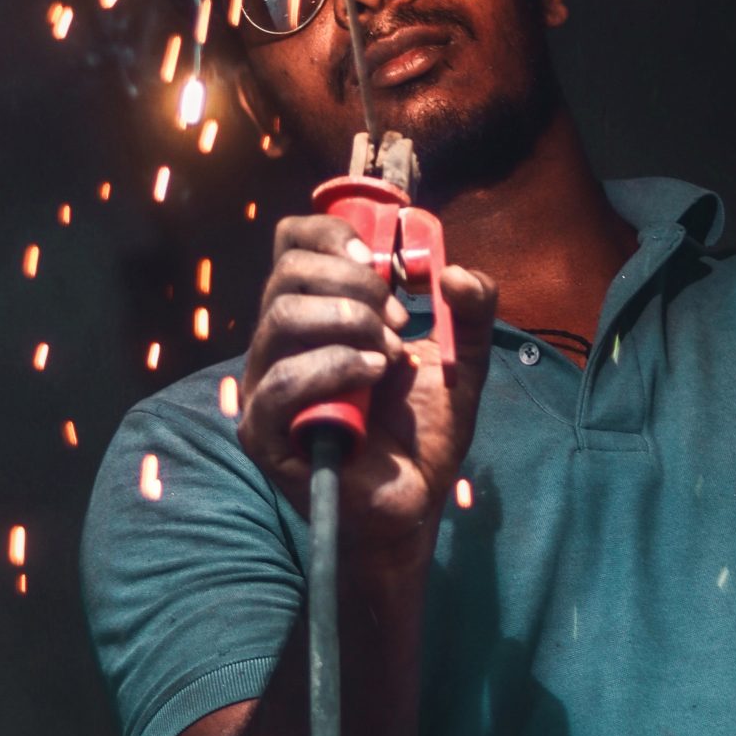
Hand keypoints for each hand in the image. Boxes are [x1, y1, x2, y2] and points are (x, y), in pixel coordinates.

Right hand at [238, 212, 497, 555]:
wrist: (415, 500)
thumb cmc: (423, 429)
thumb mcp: (463, 358)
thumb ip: (473, 309)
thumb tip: (453, 272)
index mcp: (314, 313)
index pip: (292, 243)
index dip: (332, 234)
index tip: (381, 261)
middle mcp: (279, 343)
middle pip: (287, 272)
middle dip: (353, 284)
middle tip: (395, 320)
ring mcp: (264, 386)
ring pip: (280, 317)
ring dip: (347, 323)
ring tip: (388, 357)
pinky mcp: (263, 432)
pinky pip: (280, 383)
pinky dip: (334, 368)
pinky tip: (374, 378)